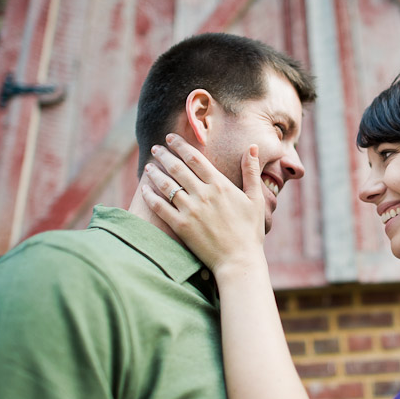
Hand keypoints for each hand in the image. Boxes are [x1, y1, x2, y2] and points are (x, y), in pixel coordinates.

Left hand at [141, 134, 267, 277]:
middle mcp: (203, 194)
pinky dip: (150, 196)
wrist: (239, 260)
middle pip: (177, 168)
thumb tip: (252, 146)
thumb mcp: (255, 198)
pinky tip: (144, 190)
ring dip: (155, 173)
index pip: (195, 158)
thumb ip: (251, 171)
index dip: (181, 145)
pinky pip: (160, 207)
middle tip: (155, 148)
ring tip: (148, 166)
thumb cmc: (250, 231)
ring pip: (167, 185)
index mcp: (220, 185)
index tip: (171, 138)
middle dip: (164, 155)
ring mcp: (190, 210)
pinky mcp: (181, 226)